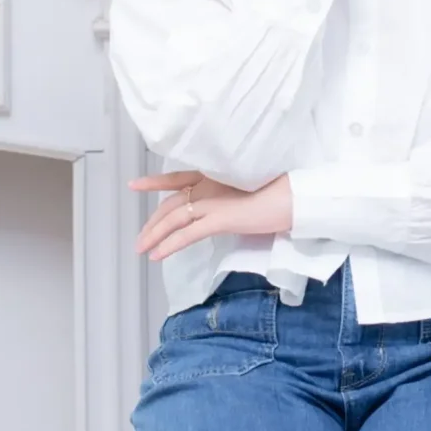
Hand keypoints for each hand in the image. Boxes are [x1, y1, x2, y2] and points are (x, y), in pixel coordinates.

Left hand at [131, 170, 292, 261]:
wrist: (294, 196)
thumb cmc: (280, 193)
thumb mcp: (249, 189)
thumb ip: (232, 194)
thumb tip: (227, 206)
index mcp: (215, 174)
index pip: (178, 178)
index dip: (155, 182)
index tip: (135, 185)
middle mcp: (209, 185)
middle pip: (171, 203)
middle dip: (152, 222)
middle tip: (141, 237)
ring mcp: (212, 201)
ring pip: (173, 219)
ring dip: (154, 235)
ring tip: (142, 249)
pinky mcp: (218, 219)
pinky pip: (186, 235)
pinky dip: (168, 245)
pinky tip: (157, 255)